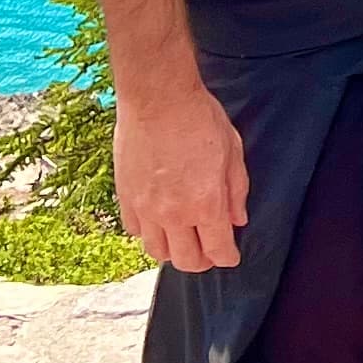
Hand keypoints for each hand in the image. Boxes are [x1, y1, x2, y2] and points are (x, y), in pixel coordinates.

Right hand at [114, 74, 248, 272]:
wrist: (158, 99)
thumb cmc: (199, 119)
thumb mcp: (232, 151)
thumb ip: (236, 191)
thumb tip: (237, 219)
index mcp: (206, 204)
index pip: (217, 250)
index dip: (227, 258)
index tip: (231, 257)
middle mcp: (174, 214)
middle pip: (186, 260)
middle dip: (202, 262)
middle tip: (209, 252)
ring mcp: (146, 209)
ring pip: (157, 252)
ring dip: (173, 252)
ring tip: (183, 240)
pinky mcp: (125, 198)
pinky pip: (135, 230)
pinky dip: (148, 233)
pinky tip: (157, 222)